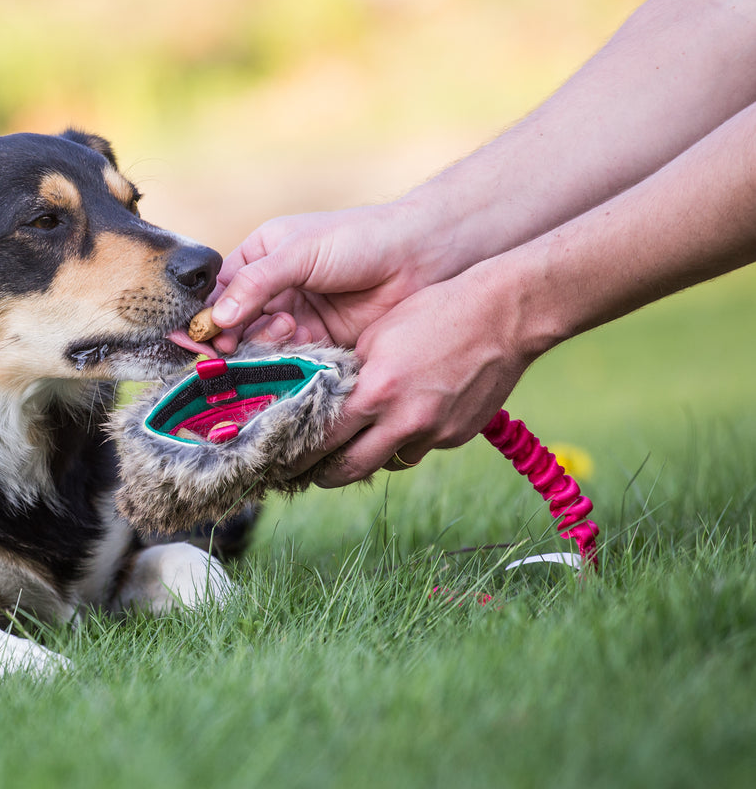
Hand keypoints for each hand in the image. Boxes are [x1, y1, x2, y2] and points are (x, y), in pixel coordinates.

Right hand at [207, 202, 440, 355]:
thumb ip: (256, 283)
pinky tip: (302, 347)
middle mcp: (271, 291)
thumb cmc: (357, 240)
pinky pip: (290, 361)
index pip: (218, 293)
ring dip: (265, 346)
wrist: (419, 258)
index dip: (207, 316)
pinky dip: (288, 360)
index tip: (203, 338)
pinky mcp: (318, 343)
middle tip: (234, 347)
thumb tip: (215, 319)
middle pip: (234, 326)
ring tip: (289, 329)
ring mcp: (294, 318)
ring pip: (260, 347)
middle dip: (233, 338)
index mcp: (259, 258)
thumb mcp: (299, 253)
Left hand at [296, 265, 535, 485]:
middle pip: (351, 469)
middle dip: (326, 475)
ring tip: (357, 445)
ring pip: (388, 462)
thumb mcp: (375, 336)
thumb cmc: (435, 313)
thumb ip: (349, 375)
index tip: (284, 462)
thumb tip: (328, 403)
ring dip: (370, 456)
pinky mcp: (458, 436)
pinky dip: (407, 440)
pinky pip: (421, 448)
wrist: (504, 316)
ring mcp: (434, 433)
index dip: (299, 455)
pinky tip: (406, 418)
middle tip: (310, 475)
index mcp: (375, 393)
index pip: (323, 440)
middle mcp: (404, 421)